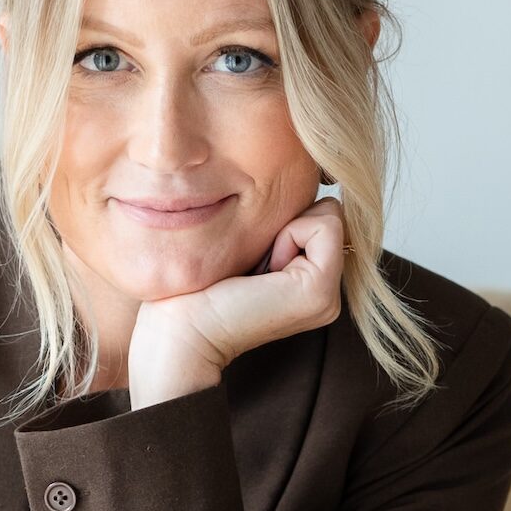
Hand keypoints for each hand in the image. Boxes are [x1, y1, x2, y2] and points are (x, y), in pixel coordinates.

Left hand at [127, 198, 347, 408]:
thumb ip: (278, 223)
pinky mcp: (320, 291)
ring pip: (329, 215)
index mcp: (311, 280)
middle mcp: (328, 291)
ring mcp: (329, 295)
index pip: (321, 212)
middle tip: (254, 264)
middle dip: (286, 222)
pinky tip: (263, 270)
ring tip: (256, 269)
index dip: (283, 219)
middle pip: (327, 211)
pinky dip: (290, 233)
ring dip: (284, 229)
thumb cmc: (198, 286)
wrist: (181, 329)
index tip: (252, 255)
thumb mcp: (247, 243)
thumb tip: (292, 181)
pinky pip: (324, 224)